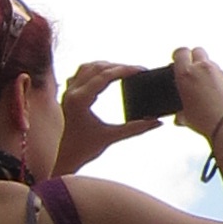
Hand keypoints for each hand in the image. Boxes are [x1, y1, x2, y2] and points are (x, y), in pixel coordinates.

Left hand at [58, 58, 160, 176]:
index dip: (124, 70)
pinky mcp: (69, 95)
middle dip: (119, 66)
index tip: (140, 70)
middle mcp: (72, 92)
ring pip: (88, 67)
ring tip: (124, 70)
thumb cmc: (83, 149)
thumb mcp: (111, 137)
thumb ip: (136, 128)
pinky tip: (106, 75)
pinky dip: (95, 70)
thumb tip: (156, 122)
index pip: (104, 76)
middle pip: (97, 68)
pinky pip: (81, 73)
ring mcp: (68, 92)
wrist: (65, 157)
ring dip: (107, 66)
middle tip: (137, 71)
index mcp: (79, 100)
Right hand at [170, 45, 222, 145]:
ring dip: (207, 70)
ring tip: (205, 87)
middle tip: (192, 70)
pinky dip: (218, 80)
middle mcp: (202, 68)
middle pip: (197, 50)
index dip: (179, 55)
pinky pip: (221, 74)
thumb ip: (181, 113)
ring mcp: (218, 72)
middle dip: (194, 57)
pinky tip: (217, 94)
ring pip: (210, 63)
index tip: (178, 60)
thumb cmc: (205, 120)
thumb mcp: (186, 117)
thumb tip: (179, 118)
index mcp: (186, 74)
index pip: (180, 52)